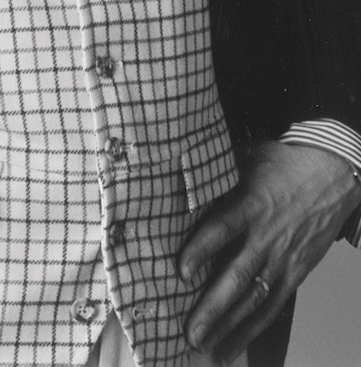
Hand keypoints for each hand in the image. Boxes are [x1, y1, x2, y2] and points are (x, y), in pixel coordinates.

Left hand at [177, 140, 359, 364]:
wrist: (331, 174)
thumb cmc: (282, 164)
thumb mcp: (245, 160)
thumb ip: (216, 177)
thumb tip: (175, 176)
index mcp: (251, 204)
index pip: (222, 228)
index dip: (201, 249)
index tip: (181, 270)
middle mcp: (266, 236)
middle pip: (237, 276)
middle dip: (212, 306)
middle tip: (188, 329)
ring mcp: (282, 258)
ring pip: (253, 299)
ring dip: (228, 325)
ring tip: (203, 346)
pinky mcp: (295, 273)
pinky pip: (272, 306)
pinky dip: (252, 329)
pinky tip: (232, 345)